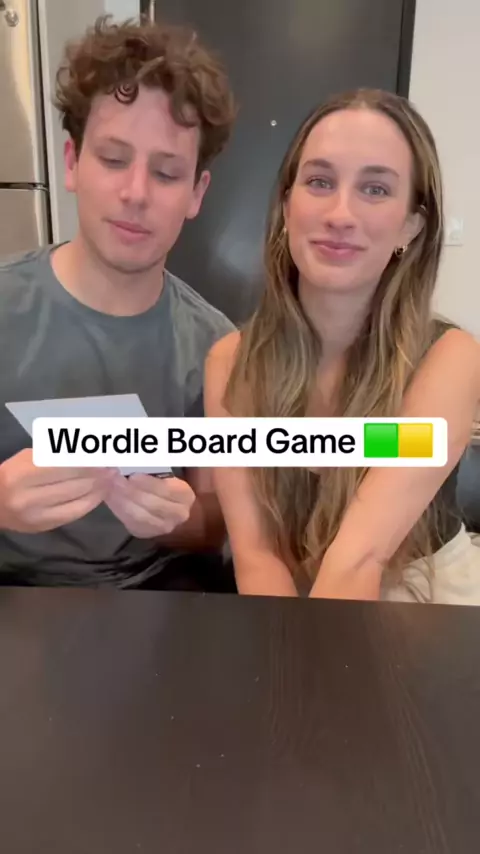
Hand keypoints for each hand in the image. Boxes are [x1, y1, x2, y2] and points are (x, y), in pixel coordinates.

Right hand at [0, 448, 114, 532]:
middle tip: (113, 466)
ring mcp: (37, 515)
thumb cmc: (13, 474)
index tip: (105, 456)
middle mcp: (29, 496)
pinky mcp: (45, 527)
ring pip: (77, 499)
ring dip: (98, 487)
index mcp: (24, 473)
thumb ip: (59, 456)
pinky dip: (91, 502)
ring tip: (111, 478)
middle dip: (97, 474)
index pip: (66, 465)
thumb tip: (92, 454)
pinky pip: (74, 513)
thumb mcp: (30, 457)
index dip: (89, 461)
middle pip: (74, 482)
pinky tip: (100, 493)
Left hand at [105, 473, 194, 538]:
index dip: (147, 483)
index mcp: (184, 496)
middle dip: (130, 491)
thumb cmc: (161, 483)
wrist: (164, 505)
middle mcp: (178, 515)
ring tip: (110, 487)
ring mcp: (163, 527)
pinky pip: (130, 522)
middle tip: (115, 479)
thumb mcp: (162, 474)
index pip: (165, 490)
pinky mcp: (146, 533)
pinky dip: (118, 509)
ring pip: (139, 515)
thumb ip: (150, 469)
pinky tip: (111, 497)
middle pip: (151, 504)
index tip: (132, 476)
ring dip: (122, 500)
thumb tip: (133, 463)